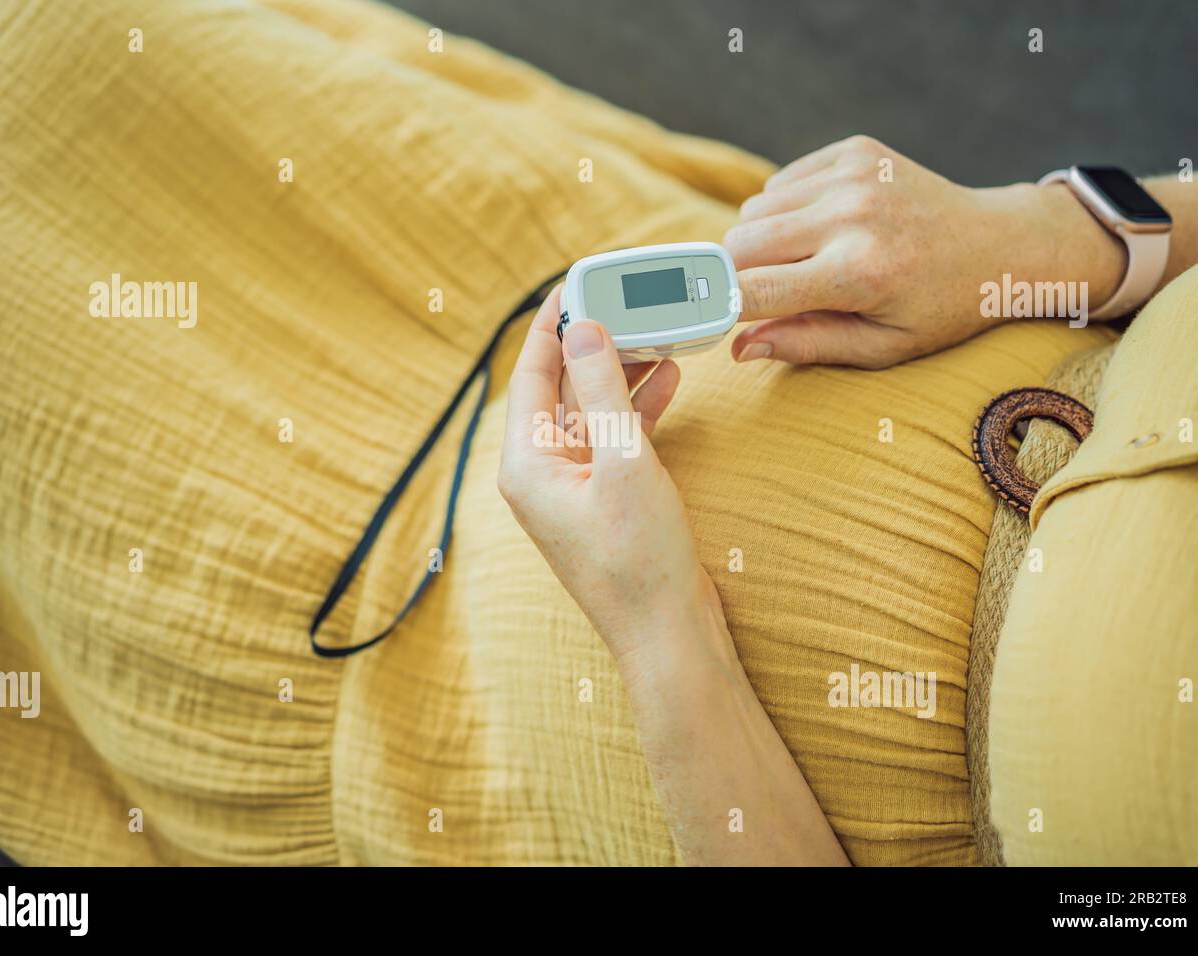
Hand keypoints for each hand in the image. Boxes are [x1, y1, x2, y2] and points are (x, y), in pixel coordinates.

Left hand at [498, 286, 726, 670]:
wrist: (669, 635)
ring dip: (623, 373)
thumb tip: (583, 329)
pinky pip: (614, 438)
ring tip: (658, 332)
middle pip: (562, 388)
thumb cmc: (641, 560)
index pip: (532, 374)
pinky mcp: (604, 500)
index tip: (576, 281)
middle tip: (628, 300)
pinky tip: (669, 379)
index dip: (553, 324)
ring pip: (593, 410)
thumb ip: (605, 391)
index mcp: (527, 464)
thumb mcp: (624, 462)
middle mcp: (541, 473)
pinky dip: (638, 409)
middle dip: (596, 343)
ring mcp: (573, 488)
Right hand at [724, 135, 1127, 367]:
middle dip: (737, 273)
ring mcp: (852, 175)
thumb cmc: (938, 308)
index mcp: (857, 273)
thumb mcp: (879, 347)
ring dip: (761, 241)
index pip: (752, 291)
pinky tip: (823, 227)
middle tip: (765, 294)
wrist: (998, 245)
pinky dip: (786, 209)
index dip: (722, 308)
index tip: (711, 319)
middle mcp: (850, 216)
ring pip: (753, 210)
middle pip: (738, 244)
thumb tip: (738, 348)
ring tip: (804, 260)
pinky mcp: (854, 151)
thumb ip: (805, 344)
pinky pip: (780, 182)